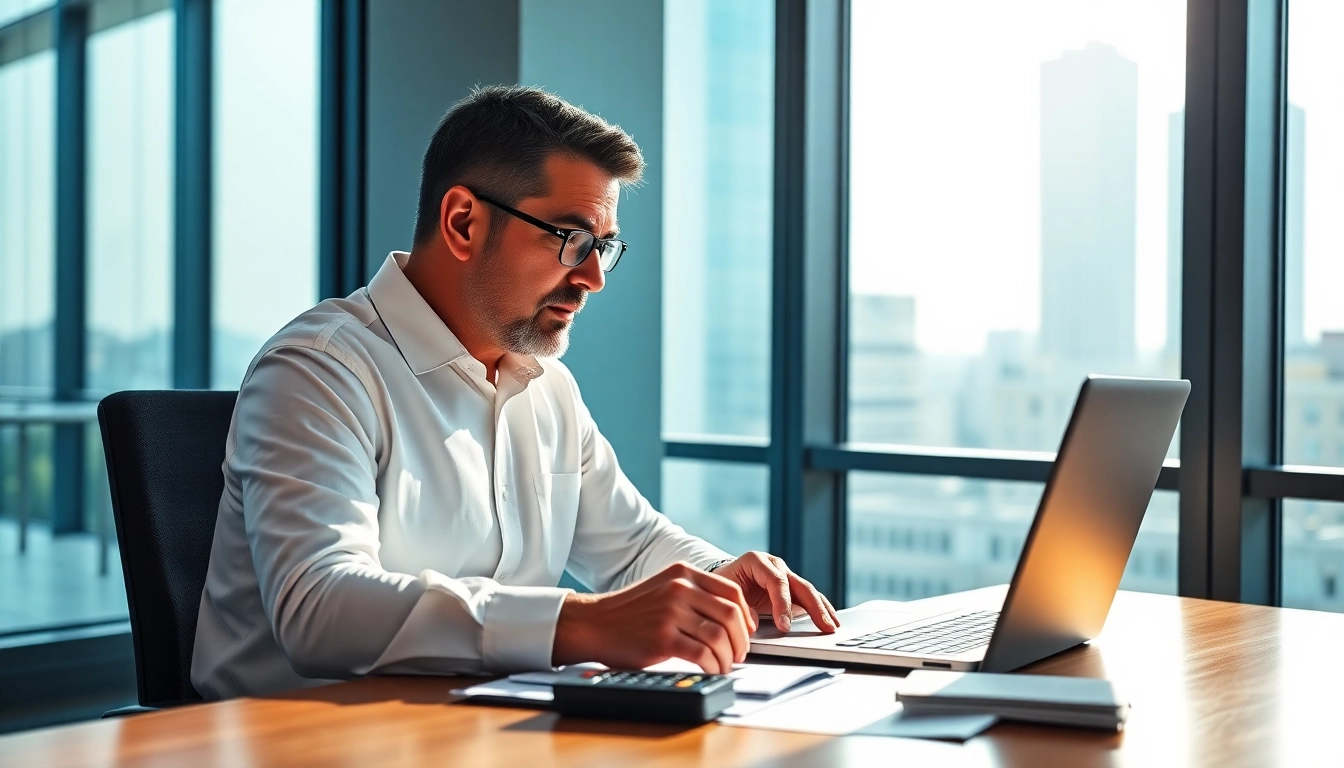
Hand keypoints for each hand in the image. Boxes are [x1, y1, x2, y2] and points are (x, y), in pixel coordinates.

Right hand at [551, 562, 757, 673]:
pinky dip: (713, 666)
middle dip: (741, 639)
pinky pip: (703, 654)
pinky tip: (710, 670)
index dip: (746, 615)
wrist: (595, 623)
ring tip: (724, 665)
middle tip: (739, 654)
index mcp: (683, 573)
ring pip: (719, 636)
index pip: (732, 591)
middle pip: (731, 614)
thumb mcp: (663, 588)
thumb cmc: (630, 611)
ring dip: (728, 657)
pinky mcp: (663, 638)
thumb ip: (693, 594)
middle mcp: (679, 588)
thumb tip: (731, 616)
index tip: (747, 631)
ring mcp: (671, 613)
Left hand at [712, 552, 839, 633]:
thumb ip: (738, 605)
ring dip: (822, 609)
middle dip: (813, 607)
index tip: (784, 627)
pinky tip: (831, 620)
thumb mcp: (724, 593)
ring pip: (809, 591)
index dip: (782, 604)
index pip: (776, 581)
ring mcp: (786, 575)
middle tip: (822, 626)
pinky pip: (810, 597)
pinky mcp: (791, 588)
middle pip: (799, 584)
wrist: (723, 579)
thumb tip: (753, 623)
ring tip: (832, 626)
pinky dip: (821, 608)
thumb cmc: (722, 586)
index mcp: (756, 561)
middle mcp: (775, 565)